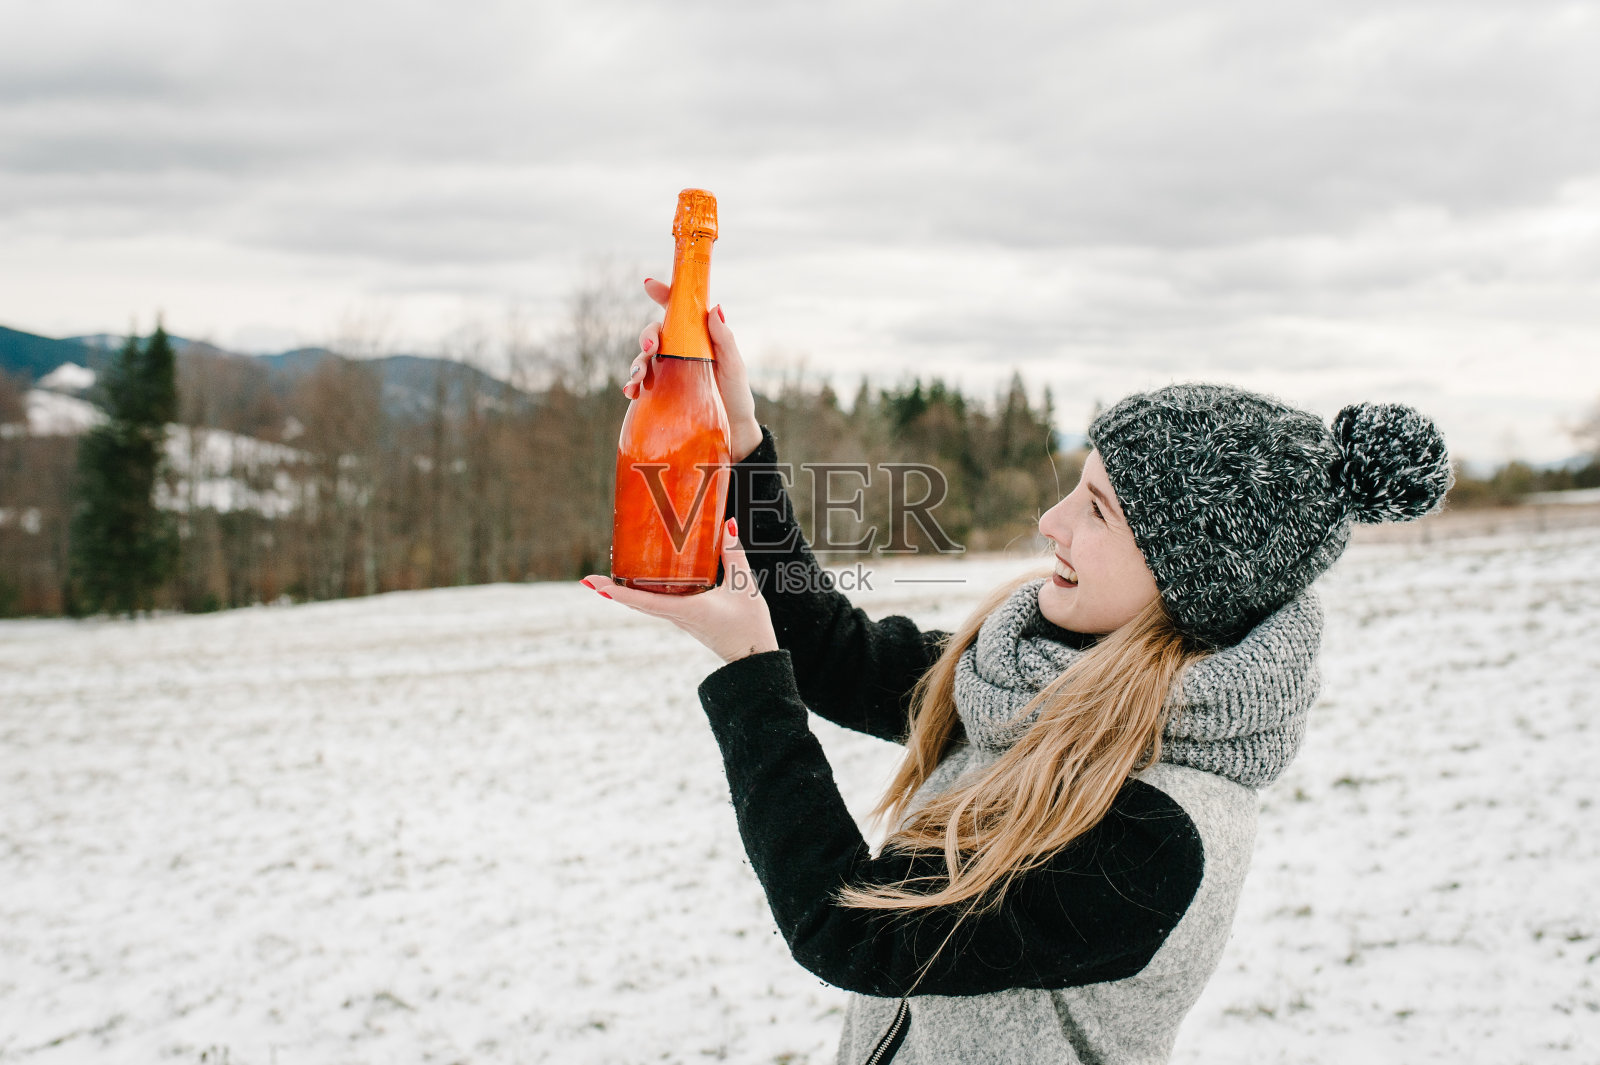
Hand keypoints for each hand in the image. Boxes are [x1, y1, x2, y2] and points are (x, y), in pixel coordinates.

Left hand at [582, 518, 778, 664]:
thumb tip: (727, 526)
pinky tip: (640, 583)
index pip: (645, 602)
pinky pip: (658, 605)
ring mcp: (679, 619)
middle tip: (589, 579)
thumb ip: (733, 555)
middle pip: (637, 603)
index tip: (595, 586)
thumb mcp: (744, 586)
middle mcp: (677, 616)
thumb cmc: (749, 626)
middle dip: (612, 592)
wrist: (754, 658)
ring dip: (625, 593)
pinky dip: (643, 595)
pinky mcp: (686, 619)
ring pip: (646, 605)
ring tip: (606, 579)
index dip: (618, 594)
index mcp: (688, 610)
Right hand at [622, 278, 763, 462]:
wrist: (732, 429)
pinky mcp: (660, 392)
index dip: (662, 294)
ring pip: (643, 358)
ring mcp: (668, 371)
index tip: (649, 285)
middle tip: (650, 349)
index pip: (677, 311)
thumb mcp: (733, 366)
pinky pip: (640, 384)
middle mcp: (679, 351)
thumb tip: (715, 307)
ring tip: (638, 378)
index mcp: (696, 337)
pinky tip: (631, 393)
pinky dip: (632, 386)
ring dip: (636, 364)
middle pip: (654, 334)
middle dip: (646, 337)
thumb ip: (724, 339)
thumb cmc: (736, 394)